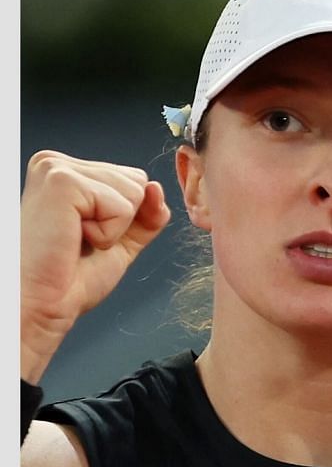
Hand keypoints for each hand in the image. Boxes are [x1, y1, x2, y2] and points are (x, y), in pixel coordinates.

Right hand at [19, 151, 171, 383]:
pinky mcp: (62, 182)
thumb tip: (156, 187)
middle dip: (122, 221)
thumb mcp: (121, 240)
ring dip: (114, 228)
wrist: (41, 303)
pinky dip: (108, 233)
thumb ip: (145, 214)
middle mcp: (56, 163)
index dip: (126, 217)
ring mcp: (56, 168)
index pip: (133, 179)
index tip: (87, 236)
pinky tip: (74, 239)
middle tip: (81, 240)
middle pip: (137, 181)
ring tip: (76, 239)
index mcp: (66, 172)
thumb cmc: (68, 277)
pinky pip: (122, 206)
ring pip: (135, 191)